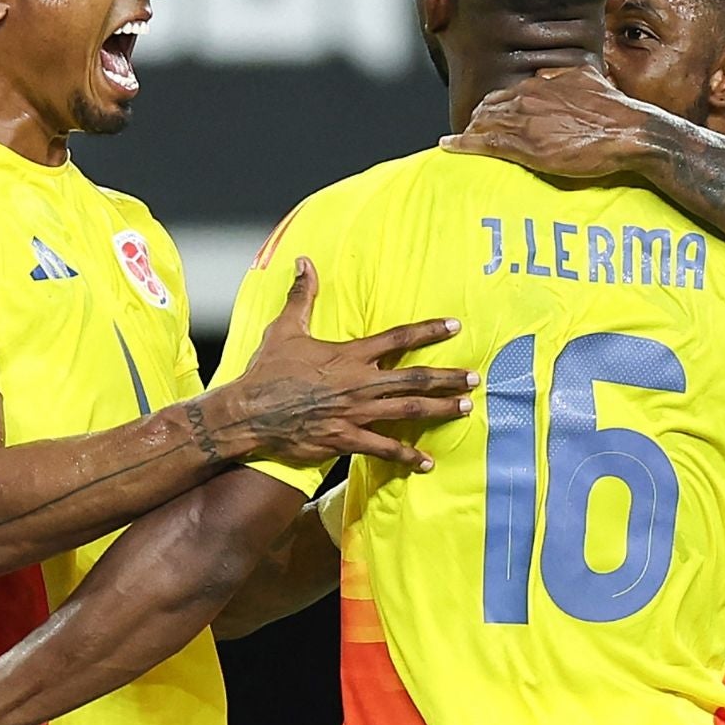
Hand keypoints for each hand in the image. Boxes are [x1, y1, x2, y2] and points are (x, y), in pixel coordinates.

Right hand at [222, 257, 474, 469]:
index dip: (428, 331)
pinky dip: (406, 456)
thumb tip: (304, 262)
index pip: (398, 338)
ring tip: (463, 408)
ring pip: (407, 412)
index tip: (454, 326)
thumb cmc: (268, 370)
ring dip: (439, 410)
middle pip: (414, 379)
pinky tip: (426, 462)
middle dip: (447, 378)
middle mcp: (359, 383)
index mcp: (349, 355)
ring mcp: (355, 413)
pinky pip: (383, 449)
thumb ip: (301, 296)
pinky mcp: (345, 439)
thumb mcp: (286, 328)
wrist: (250, 412)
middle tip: (474, 378)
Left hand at [443, 64, 677, 177]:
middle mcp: (527, 96)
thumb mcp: (589, 79)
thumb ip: (565, 76)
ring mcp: (524, 121)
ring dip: (470, 132)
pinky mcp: (524, 145)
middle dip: (479, 119)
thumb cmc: (615, 110)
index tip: (489, 116)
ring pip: (483, 123)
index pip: (504, 93)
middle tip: (473, 132)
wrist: (629, 132)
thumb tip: (549, 74)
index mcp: (541, 82)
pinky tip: (449, 145)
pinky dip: (462, 143)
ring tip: (462, 142)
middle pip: (488, 107)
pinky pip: (483, 142)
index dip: (494, 107)